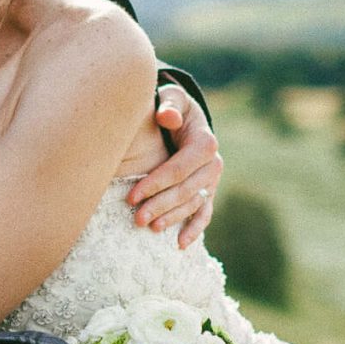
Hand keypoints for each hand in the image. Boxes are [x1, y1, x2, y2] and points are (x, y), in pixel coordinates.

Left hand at [129, 85, 222, 247]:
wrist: (186, 118)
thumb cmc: (171, 107)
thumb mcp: (171, 99)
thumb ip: (168, 104)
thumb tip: (166, 116)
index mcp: (205, 142)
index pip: (179, 168)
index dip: (155, 183)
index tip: (131, 196)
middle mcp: (213, 164)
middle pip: (185, 191)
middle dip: (160, 205)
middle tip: (136, 218)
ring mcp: (212, 181)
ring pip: (193, 204)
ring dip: (173, 218)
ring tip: (150, 228)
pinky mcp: (208, 192)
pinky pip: (204, 213)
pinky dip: (194, 229)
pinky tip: (179, 244)